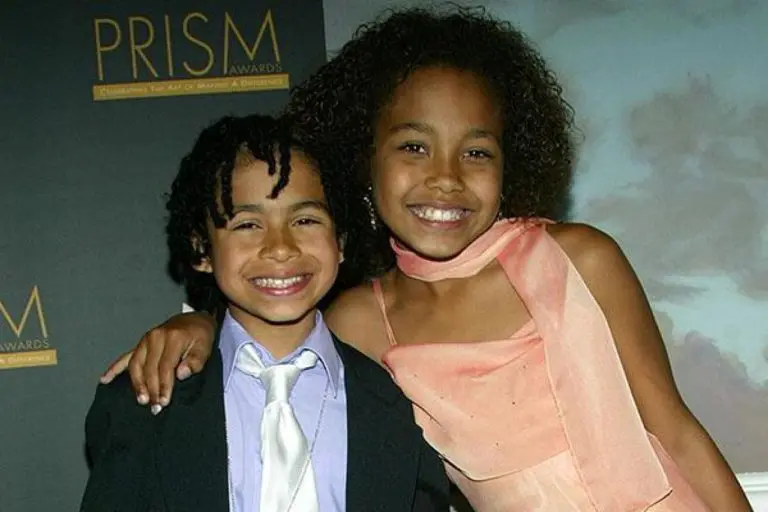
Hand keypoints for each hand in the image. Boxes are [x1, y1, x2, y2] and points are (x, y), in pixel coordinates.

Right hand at [100, 312, 216, 412]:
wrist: (195, 321)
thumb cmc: (201, 336)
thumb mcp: (205, 347)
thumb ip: (195, 362)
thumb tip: (181, 374)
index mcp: (172, 338)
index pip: (165, 367)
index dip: (164, 386)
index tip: (164, 401)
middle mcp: (155, 337)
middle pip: (148, 368)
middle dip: (151, 389)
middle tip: (154, 407)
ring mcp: (145, 340)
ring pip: (135, 365)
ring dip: (137, 384)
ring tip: (141, 400)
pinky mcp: (141, 344)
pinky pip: (125, 357)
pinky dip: (114, 369)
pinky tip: (104, 380)